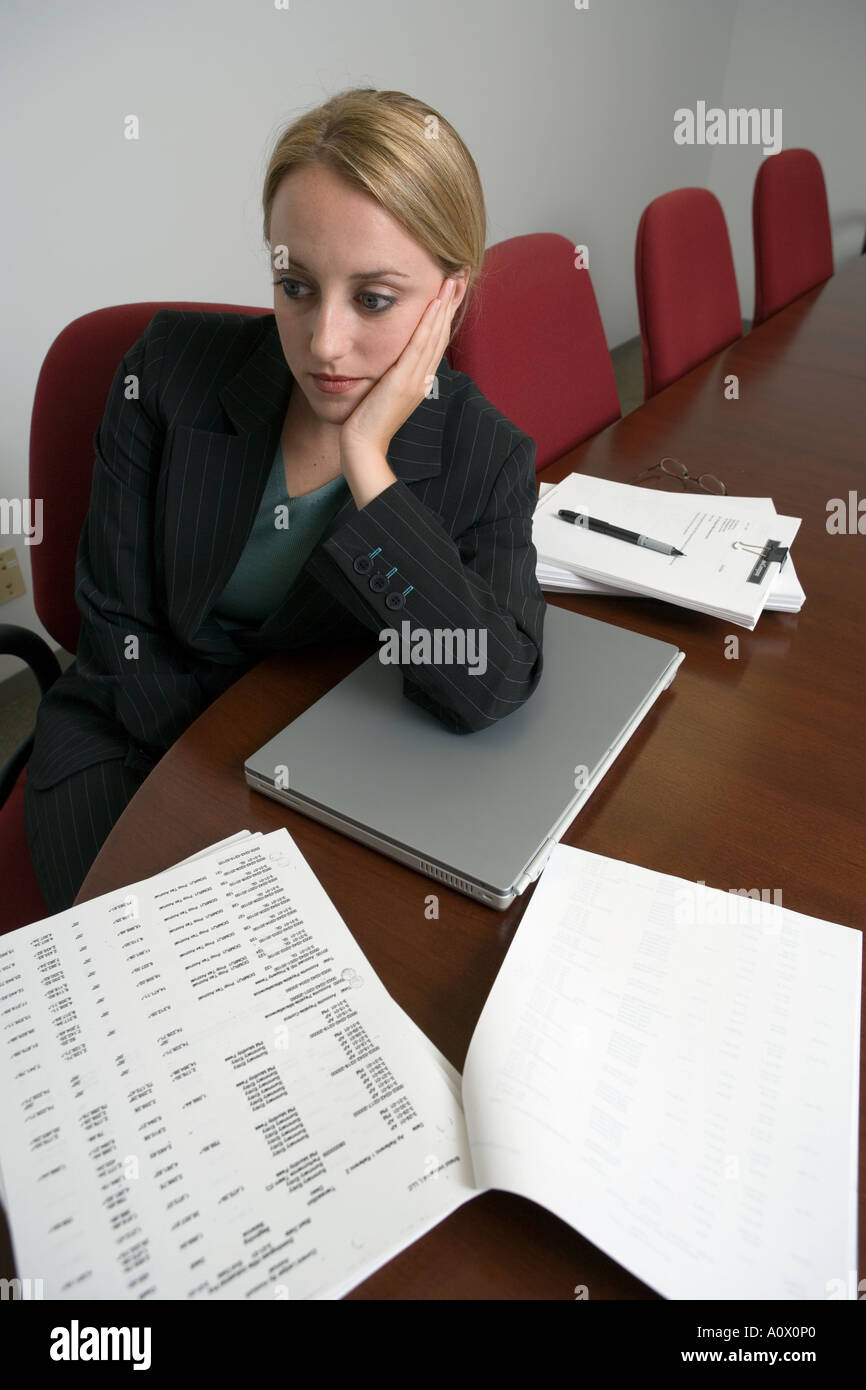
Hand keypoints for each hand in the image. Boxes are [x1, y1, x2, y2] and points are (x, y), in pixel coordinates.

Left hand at [339, 276, 458, 459]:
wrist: (362, 445)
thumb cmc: (366, 420)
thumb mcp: (382, 390)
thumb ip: (390, 372)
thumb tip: (390, 356)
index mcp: (420, 379)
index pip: (436, 339)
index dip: (446, 313)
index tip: (451, 288)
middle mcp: (423, 377)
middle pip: (442, 333)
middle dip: (452, 303)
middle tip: (461, 275)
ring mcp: (416, 379)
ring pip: (435, 336)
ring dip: (446, 306)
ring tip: (453, 279)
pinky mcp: (404, 381)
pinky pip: (419, 346)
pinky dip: (429, 323)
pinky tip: (434, 303)